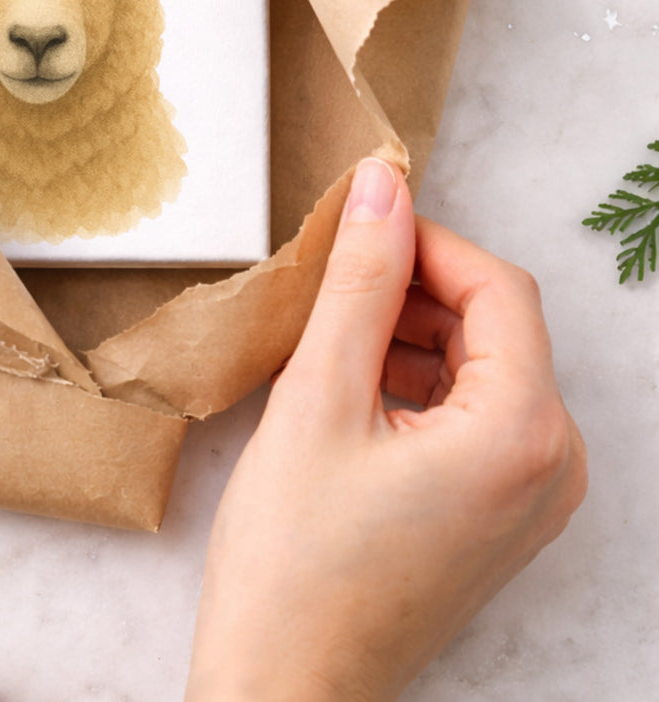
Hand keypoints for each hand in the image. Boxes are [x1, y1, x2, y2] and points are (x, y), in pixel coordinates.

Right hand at [186, 157, 587, 701]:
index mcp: (524, 434)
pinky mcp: (499, 516)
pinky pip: (473, 417)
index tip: (354, 227)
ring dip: (408, 337)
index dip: (424, 242)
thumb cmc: (294, 560)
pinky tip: (347, 393)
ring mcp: (531, 498)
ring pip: (480, 368)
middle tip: (326, 290)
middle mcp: (553, 467)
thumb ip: (358, 282)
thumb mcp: (318, 398)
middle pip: (494, 326)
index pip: (497, 287)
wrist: (285, 686)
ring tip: (325, 345)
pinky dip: (415, 386)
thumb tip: (382, 187)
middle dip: (412, 292)